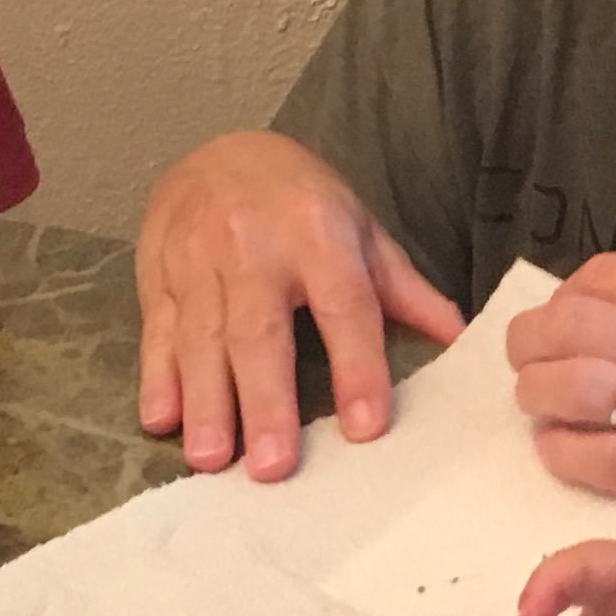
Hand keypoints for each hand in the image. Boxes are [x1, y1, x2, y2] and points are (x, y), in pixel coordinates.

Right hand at [136, 131, 464, 478]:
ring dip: (207, 403)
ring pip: (202, 337)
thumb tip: (458, 339)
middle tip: (273, 466)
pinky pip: (157, 329)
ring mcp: (198, 259)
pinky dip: (157, 376)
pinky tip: (161, 420)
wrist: (219, 148)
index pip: (344, 306)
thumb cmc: (300, 201)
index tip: (364, 428)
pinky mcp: (157, 272)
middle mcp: (254, 245)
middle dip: (265, 402)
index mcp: (318, 234)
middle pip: (260, 331)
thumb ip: (402, 289)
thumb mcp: (359, 228)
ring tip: (213, 461)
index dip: (356, 367)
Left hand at [506, 253, 615, 521]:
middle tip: (524, 362)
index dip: (560, 297)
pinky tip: (560, 446)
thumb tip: (585, 311)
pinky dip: (560, 449)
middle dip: (529, 344)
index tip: (555, 318)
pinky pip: (595, 458)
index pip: (603, 276)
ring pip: (572, 389)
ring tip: (539, 403)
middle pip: (572, 326)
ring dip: (535, 395)